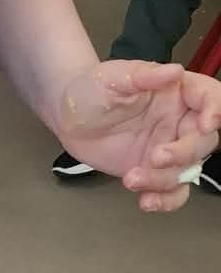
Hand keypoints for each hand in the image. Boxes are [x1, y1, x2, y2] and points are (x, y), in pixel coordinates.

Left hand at [54, 61, 220, 212]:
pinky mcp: (154, 171)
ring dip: (165, 180)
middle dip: (184, 153)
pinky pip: (172, 191)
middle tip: (155, 157)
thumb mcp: (112, 77)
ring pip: (186, 170)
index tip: (206, 123)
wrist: (67, 118)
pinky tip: (146, 202)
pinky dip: (165, 201)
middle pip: (203, 141)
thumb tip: (175, 70)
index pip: (210, 97)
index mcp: (177, 92)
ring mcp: (168, 148)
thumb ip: (143, 75)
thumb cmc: (91, 89)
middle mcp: (179, 121)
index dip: (215, 109)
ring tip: (131, 179)